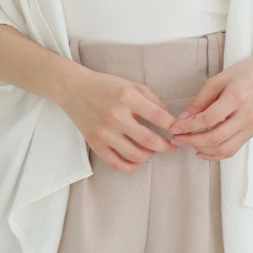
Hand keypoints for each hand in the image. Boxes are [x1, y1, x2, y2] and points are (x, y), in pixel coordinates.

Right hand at [60, 64, 179, 171]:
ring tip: (153, 151)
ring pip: (135, 155)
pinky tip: (139, 162)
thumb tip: (170, 119)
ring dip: (150, 156)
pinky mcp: (95, 144)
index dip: (173, 126)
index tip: (179, 131)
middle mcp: (116, 116)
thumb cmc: (106, 85)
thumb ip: (152, 100)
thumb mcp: (132, 85)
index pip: (159, 117)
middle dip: (167, 147)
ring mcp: (104, 132)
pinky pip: (116, 163)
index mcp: (128, 98)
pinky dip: (131, 167)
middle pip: (149, 140)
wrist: (74, 89)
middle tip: (173, 148)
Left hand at [167, 49, 252, 160]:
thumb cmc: (243, 74)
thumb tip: (182, 119)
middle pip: (216, 137)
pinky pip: (232, 150)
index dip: (188, 126)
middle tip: (176, 138)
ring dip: (202, 150)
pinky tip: (201, 151)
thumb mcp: (218, 80)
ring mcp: (251, 127)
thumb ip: (200, 100)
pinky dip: (215, 155)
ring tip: (187, 144)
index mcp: (237, 98)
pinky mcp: (251, 133)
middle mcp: (246, 116)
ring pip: (224, 149)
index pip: (208, 119)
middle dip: (192, 141)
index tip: (174, 128)